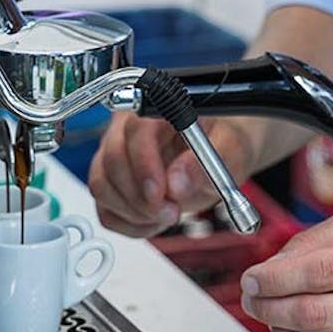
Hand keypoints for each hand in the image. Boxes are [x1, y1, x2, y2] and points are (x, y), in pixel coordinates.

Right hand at [88, 113, 255, 236]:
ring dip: (134, 211)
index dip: (144, 165)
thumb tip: (178, 181)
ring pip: (102, 185)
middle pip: (112, 160)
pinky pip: (103, 208)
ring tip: (167, 214)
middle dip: (139, 197)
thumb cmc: (224, 141)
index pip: (135, 131)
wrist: (221, 152)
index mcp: (159, 108)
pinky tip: (154, 220)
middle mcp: (129, 126)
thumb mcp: (230, 150)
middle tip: (170, 212)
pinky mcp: (111, 180)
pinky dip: (128, 223)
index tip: (161, 194)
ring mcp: (114, 152)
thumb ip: (205, 164)